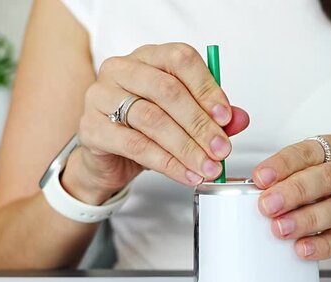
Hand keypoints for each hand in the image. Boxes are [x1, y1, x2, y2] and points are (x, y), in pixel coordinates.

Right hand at [66, 43, 249, 203]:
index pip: (181, 60)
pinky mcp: (91, 128)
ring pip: (152, 119)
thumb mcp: (184, 118)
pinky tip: (186, 174)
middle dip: (200, 124)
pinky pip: (135, 145)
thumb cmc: (147, 129)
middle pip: (168, 90)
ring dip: (187, 147)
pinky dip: (167, 163)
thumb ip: (212, 115)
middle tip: (221, 149)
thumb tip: (240, 119)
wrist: (110, 158)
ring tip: (208, 167)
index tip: (226, 117)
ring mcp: (101, 96)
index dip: (207, 89)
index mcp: (148, 57)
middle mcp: (122, 69)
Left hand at [253, 135, 330, 259]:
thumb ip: (279, 177)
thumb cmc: (324, 187)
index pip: (307, 152)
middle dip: (294, 192)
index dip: (282, 164)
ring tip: (281, 229)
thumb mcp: (305, 171)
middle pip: (325, 178)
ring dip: (306, 220)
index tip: (260, 178)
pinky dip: (321, 245)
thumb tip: (239, 187)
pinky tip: (303, 248)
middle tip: (267, 206)